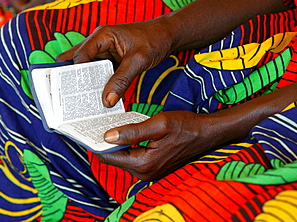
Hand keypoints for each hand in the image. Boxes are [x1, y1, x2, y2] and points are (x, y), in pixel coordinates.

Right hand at [57, 20, 177, 107]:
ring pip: (88, 69)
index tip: (75, 90)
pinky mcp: (111, 61)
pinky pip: (100, 74)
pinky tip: (99, 97)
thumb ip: (122, 80)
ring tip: (82, 99)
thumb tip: (108, 100)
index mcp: (102, 35)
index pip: (80, 55)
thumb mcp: (138, 60)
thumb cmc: (154, 39)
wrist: (168, 36)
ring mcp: (105, 52)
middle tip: (70, 94)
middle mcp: (99, 43)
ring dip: (86, 82)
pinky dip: (99, 84)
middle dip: (73, 76)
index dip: (76, 72)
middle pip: (77, 60)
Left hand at [97, 111, 216, 180]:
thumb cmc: (186, 126)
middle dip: (108, 143)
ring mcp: (149, 172)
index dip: (99, 143)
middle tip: (99, 125)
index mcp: (144, 163)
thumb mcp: (158, 124)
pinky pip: (133, 158)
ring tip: (112, 127)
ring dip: (118, 145)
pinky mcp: (153, 168)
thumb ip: (132, 132)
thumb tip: (108, 137)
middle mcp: (145, 173)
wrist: (206, 134)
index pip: (111, 157)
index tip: (90, 130)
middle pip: (116, 159)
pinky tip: (126, 134)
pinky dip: (127, 147)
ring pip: (124, 159)